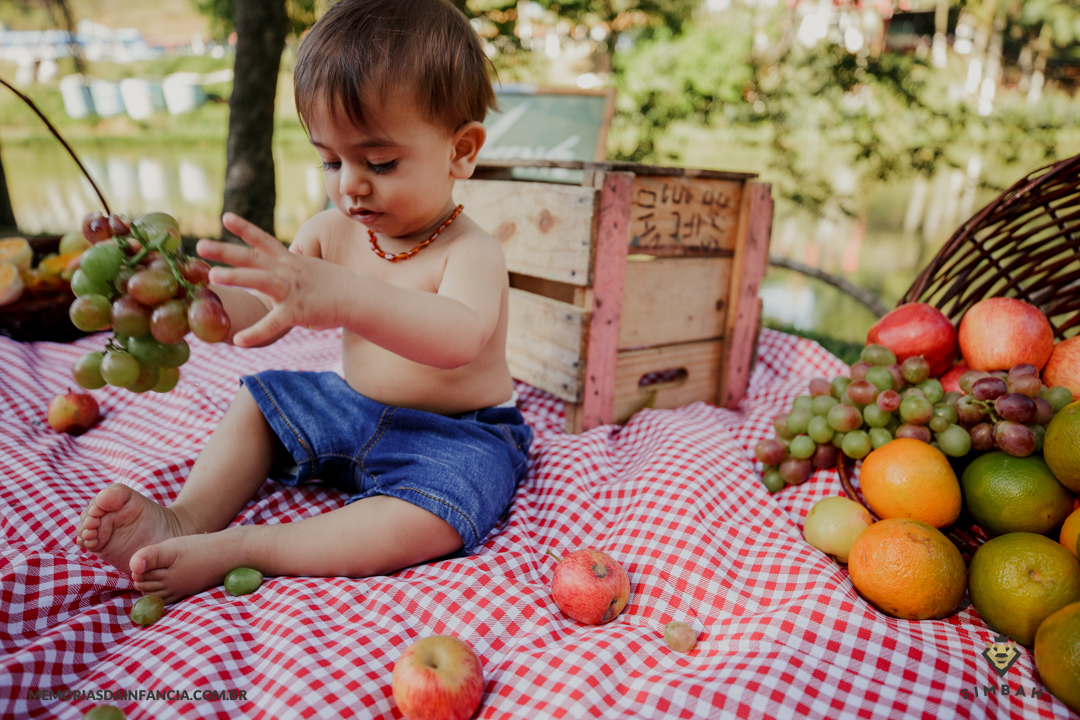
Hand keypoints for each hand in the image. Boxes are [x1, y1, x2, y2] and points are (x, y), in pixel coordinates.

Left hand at [197, 213, 349, 346]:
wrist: (358, 298)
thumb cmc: (335, 285)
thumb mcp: (313, 268)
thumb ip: (298, 261)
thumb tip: (295, 251)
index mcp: (289, 261)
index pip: (263, 240)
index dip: (244, 228)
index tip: (224, 217)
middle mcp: (287, 271)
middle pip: (252, 257)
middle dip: (225, 250)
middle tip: (200, 244)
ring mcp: (291, 290)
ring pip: (260, 280)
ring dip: (236, 277)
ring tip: (213, 277)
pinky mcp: (297, 312)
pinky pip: (273, 323)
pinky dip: (255, 333)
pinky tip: (238, 340)